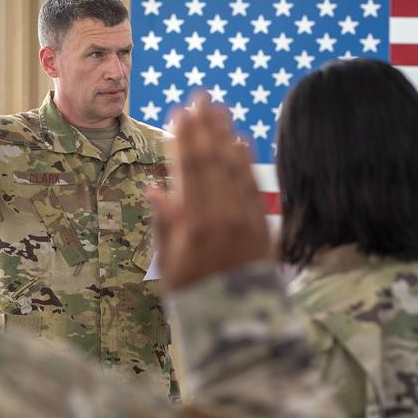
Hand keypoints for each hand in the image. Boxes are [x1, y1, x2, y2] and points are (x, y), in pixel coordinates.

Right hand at [148, 95, 270, 291]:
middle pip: (214, 161)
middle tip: (201, 97)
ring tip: (220, 109)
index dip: (185, 139)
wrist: (240, 321)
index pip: (189, 170)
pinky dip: (247, 162)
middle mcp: (223, 215)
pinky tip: (241, 142)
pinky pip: (253, 185)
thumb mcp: (169, 265)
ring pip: (235, 168)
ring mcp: (246, 218)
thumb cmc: (195, 295)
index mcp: (194, 224)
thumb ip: (164, 225)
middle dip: (206, 126)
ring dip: (227, 135)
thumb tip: (155, 189)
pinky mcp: (263, 224)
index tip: (179, 113)